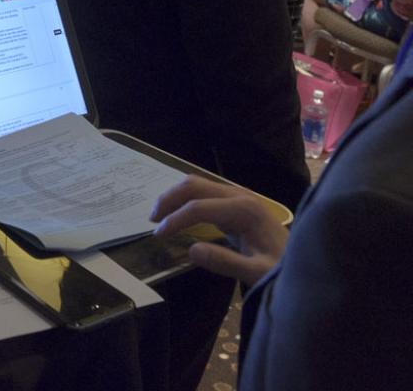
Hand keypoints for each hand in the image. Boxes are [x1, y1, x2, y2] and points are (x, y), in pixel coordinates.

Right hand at [150, 175, 287, 285]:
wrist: (305, 264)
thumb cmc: (282, 269)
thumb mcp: (257, 272)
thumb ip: (225, 262)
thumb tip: (191, 250)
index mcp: (243, 210)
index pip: (198, 208)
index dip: (175, 220)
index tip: (158, 237)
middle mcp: (239, 195)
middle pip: (194, 185)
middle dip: (168, 199)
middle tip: (151, 220)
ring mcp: (238, 195)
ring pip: (197, 184)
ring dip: (174, 196)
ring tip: (159, 216)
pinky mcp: (235, 201)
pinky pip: (204, 191)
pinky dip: (185, 198)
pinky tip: (177, 213)